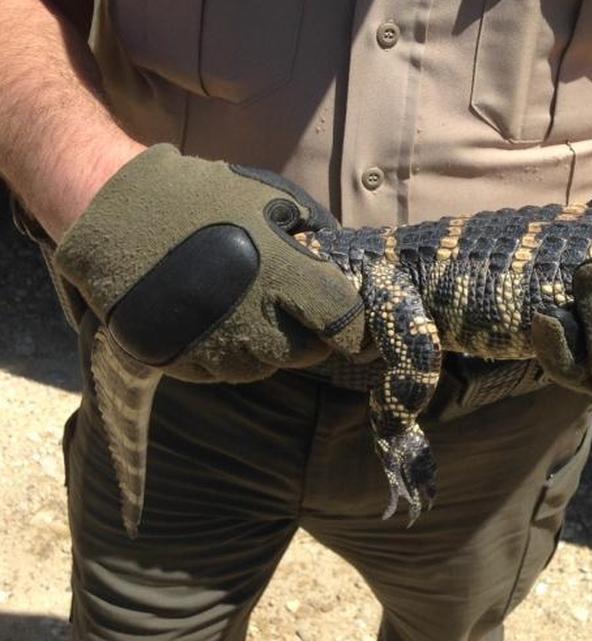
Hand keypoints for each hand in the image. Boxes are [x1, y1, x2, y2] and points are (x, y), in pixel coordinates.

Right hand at [54, 144, 365, 382]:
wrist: (109, 212)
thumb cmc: (194, 197)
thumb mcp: (264, 194)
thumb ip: (308, 225)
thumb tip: (336, 249)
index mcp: (282, 274)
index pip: (342, 322)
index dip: (353, 327)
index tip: (353, 326)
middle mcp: (253, 319)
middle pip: (307, 353)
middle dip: (312, 337)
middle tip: (301, 315)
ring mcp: (214, 345)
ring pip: (265, 367)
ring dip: (270, 348)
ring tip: (255, 316)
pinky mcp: (180, 362)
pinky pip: (222, 374)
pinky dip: (231, 356)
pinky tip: (223, 326)